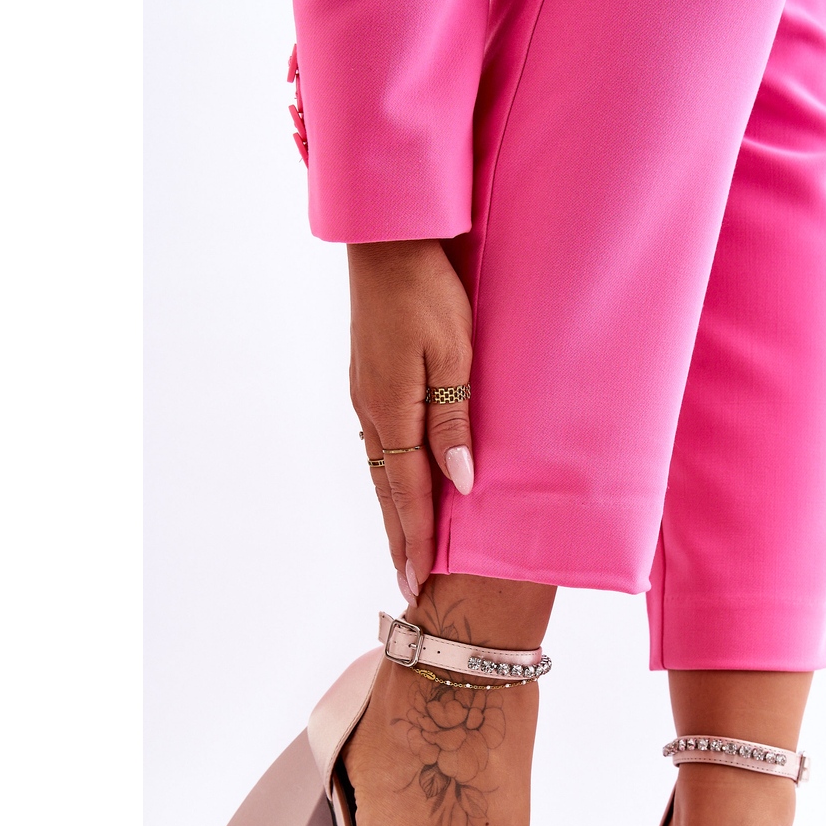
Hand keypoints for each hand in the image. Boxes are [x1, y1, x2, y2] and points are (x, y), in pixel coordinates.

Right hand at [346, 239, 473, 599]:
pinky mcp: (369, 382)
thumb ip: (454, 421)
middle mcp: (372, 412)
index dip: (416, 537)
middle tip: (405, 582)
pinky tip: (393, 486)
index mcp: (393, 411)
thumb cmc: (429, 292)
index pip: (407, 491)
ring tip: (401, 546)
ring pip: (380, 470)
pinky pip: (379, 445)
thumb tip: (458, 483)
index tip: (418, 578)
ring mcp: (367, 397)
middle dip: (398, 537)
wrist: (390, 242)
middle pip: (387, 490)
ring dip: (391, 512)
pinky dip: (388, 478)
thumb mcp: (455, 355)